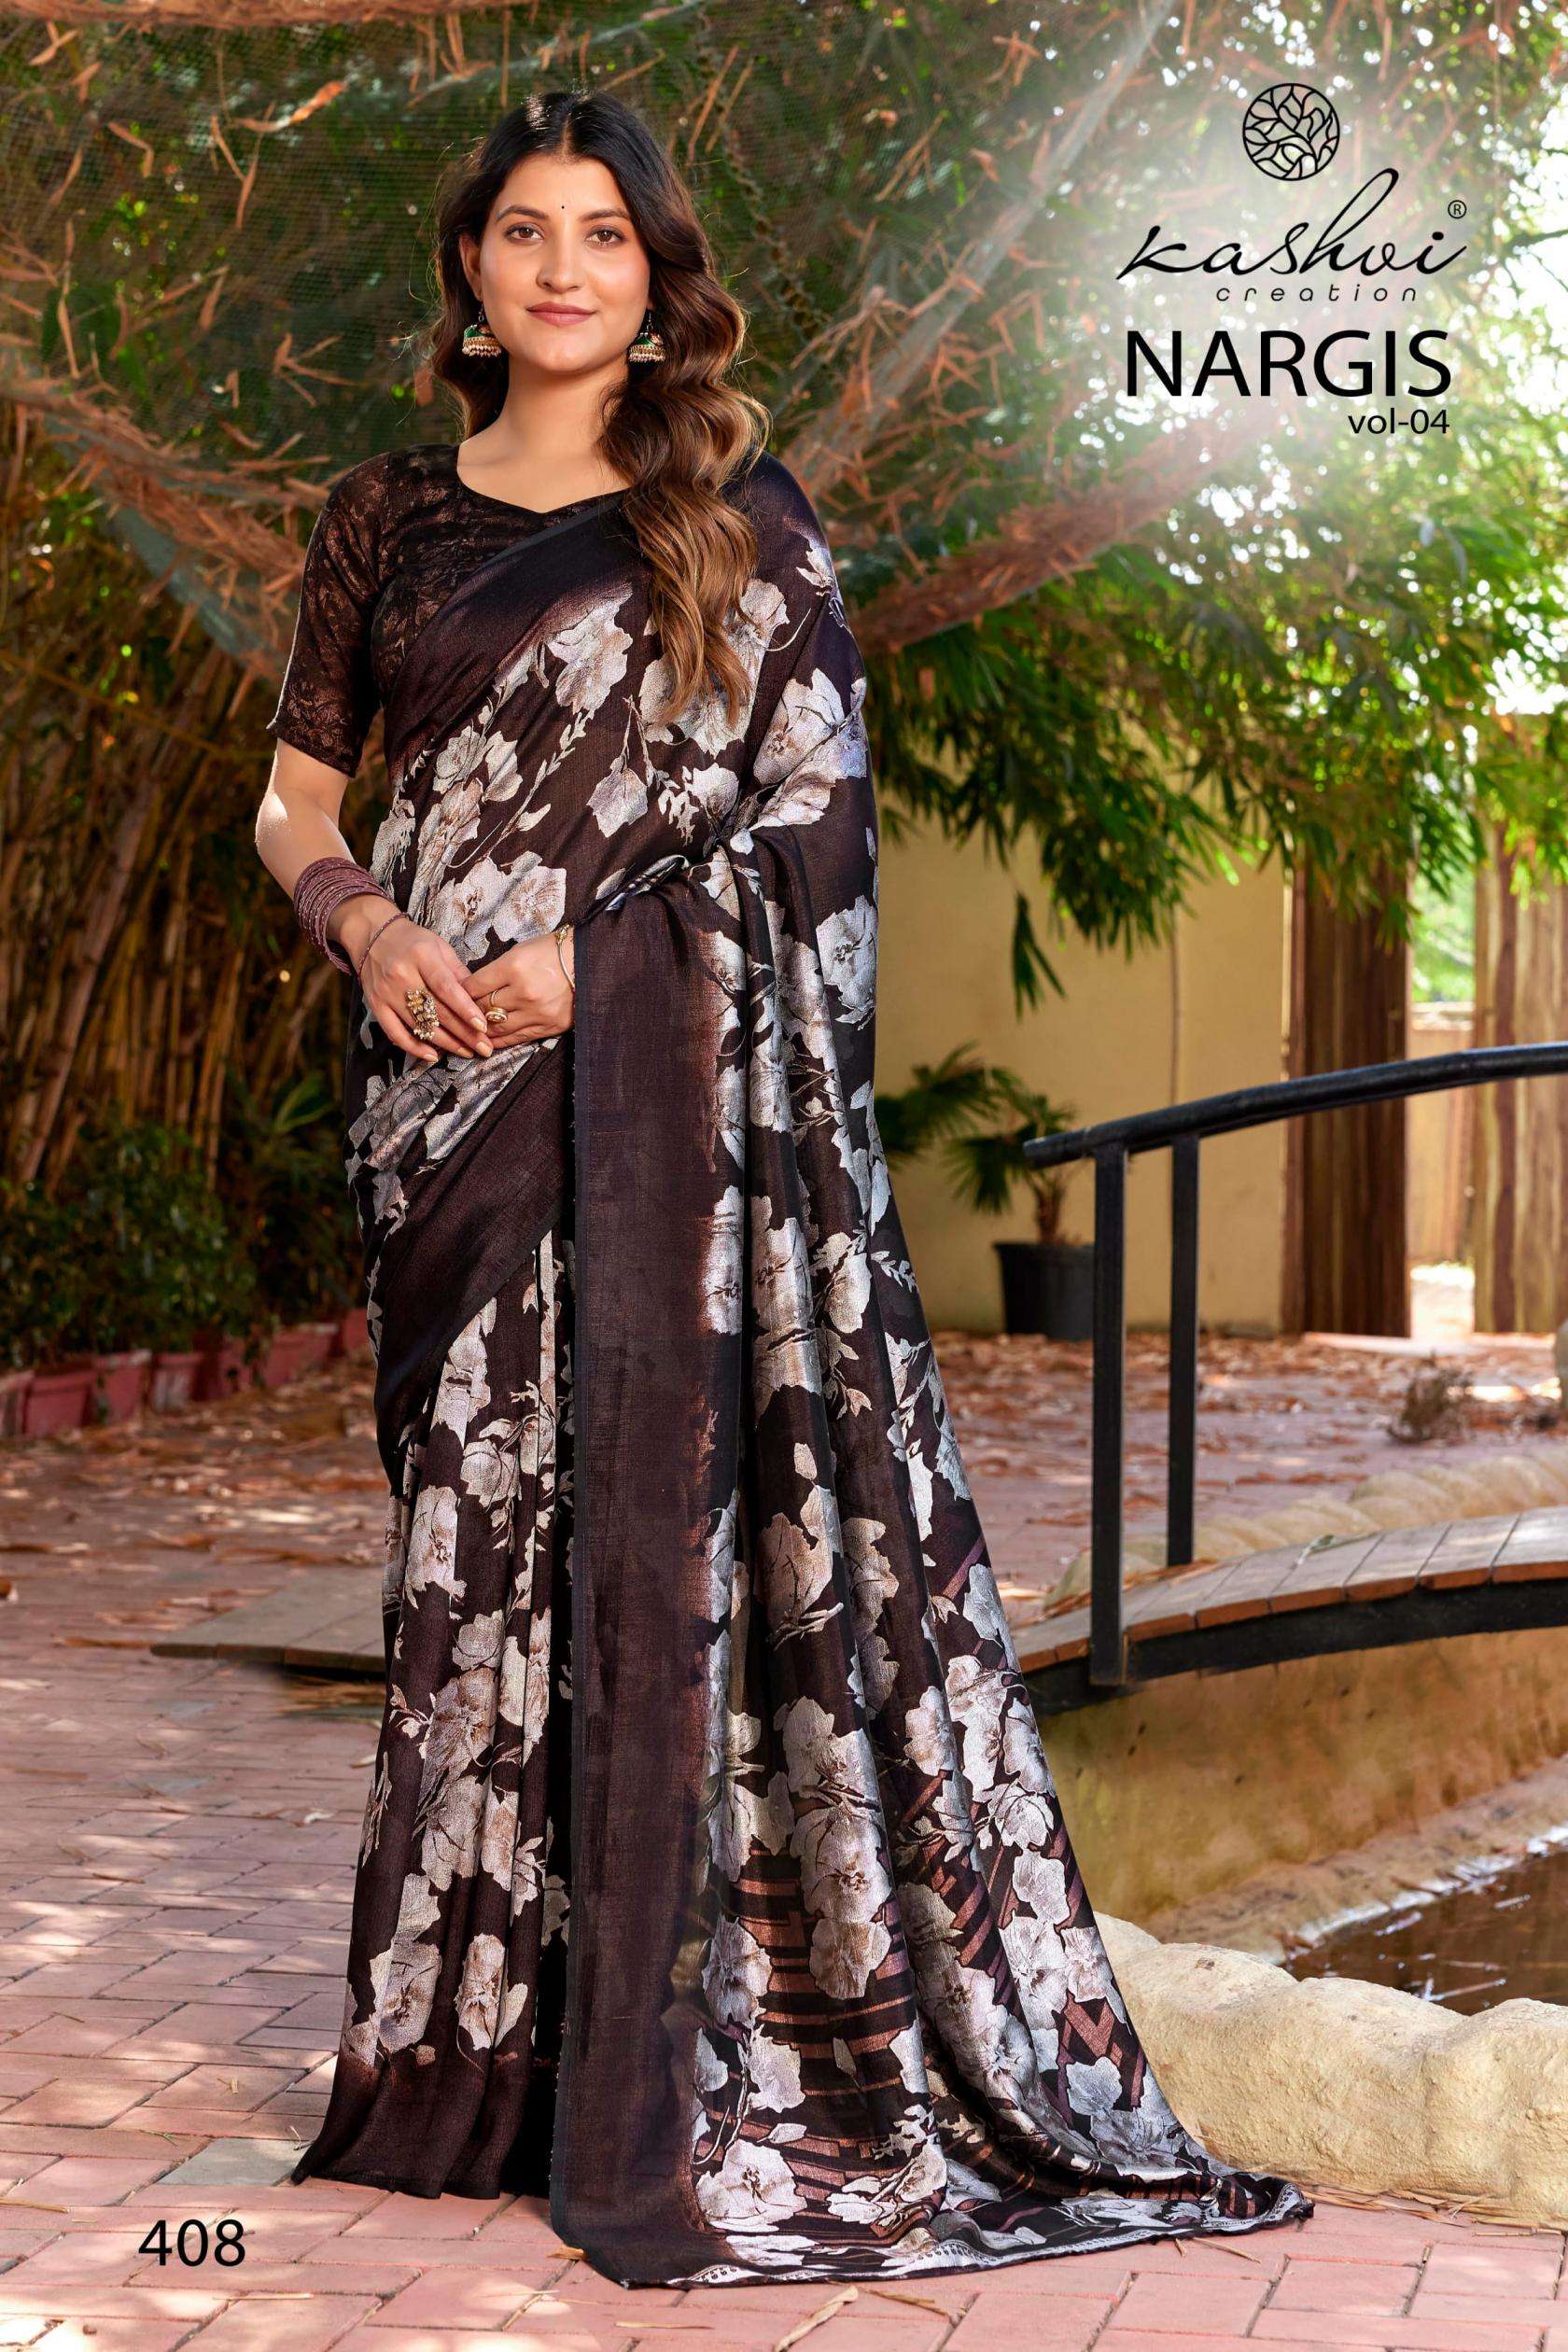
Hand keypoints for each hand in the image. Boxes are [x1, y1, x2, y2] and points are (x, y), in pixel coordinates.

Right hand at [333, 895, 493, 1064]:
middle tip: (484, 1048)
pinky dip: (414, 1047)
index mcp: (422, 956)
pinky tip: (433, 1055)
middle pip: (437, 1011)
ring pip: (420, 1025)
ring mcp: (387, 992)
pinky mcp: (376, 1005)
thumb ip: (459, 973)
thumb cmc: (412, 941)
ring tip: (467, 1052)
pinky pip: (395, 1033)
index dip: (466, 1009)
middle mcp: (402, 975)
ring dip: (446, 1043)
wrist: (373, 935)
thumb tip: (480, 999)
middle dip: (463, 1033)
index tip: (483, 1027)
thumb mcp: (439, 947)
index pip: (446, 988)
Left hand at [466, 929, 575, 1047]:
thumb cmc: (552, 952)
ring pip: (497, 1026)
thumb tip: (475, 988)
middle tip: (460, 1014)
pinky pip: (516, 1038)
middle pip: (483, 1007)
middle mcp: (523, 991)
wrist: (589, 962)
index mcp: (514, 966)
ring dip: (482, 1029)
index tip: (456, 995)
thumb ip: (497, 970)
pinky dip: (500, 1040)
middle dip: (469, 1011)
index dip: (461, 992)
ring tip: (472, 1030)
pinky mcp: (548, 1026)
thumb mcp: (520, 950)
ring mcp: (536, 1012)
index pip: (475, 985)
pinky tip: (490, 1041)